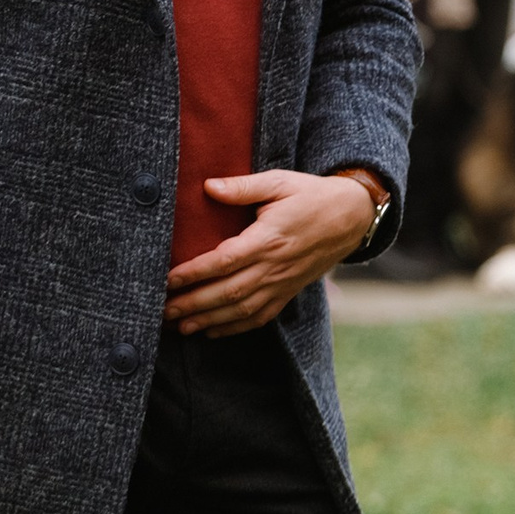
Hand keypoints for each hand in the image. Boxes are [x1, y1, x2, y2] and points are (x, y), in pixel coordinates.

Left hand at [164, 169, 375, 336]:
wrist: (352, 217)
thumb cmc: (311, 195)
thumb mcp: (279, 181)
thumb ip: (243, 187)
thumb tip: (208, 186)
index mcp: (268, 238)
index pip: (224, 261)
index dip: (193, 273)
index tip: (167, 280)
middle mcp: (274, 266)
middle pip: (227, 292)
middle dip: (192, 304)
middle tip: (162, 311)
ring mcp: (283, 283)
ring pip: (241, 309)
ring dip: (208, 320)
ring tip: (179, 326)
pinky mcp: (289, 291)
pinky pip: (260, 316)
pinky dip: (235, 328)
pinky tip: (212, 331)